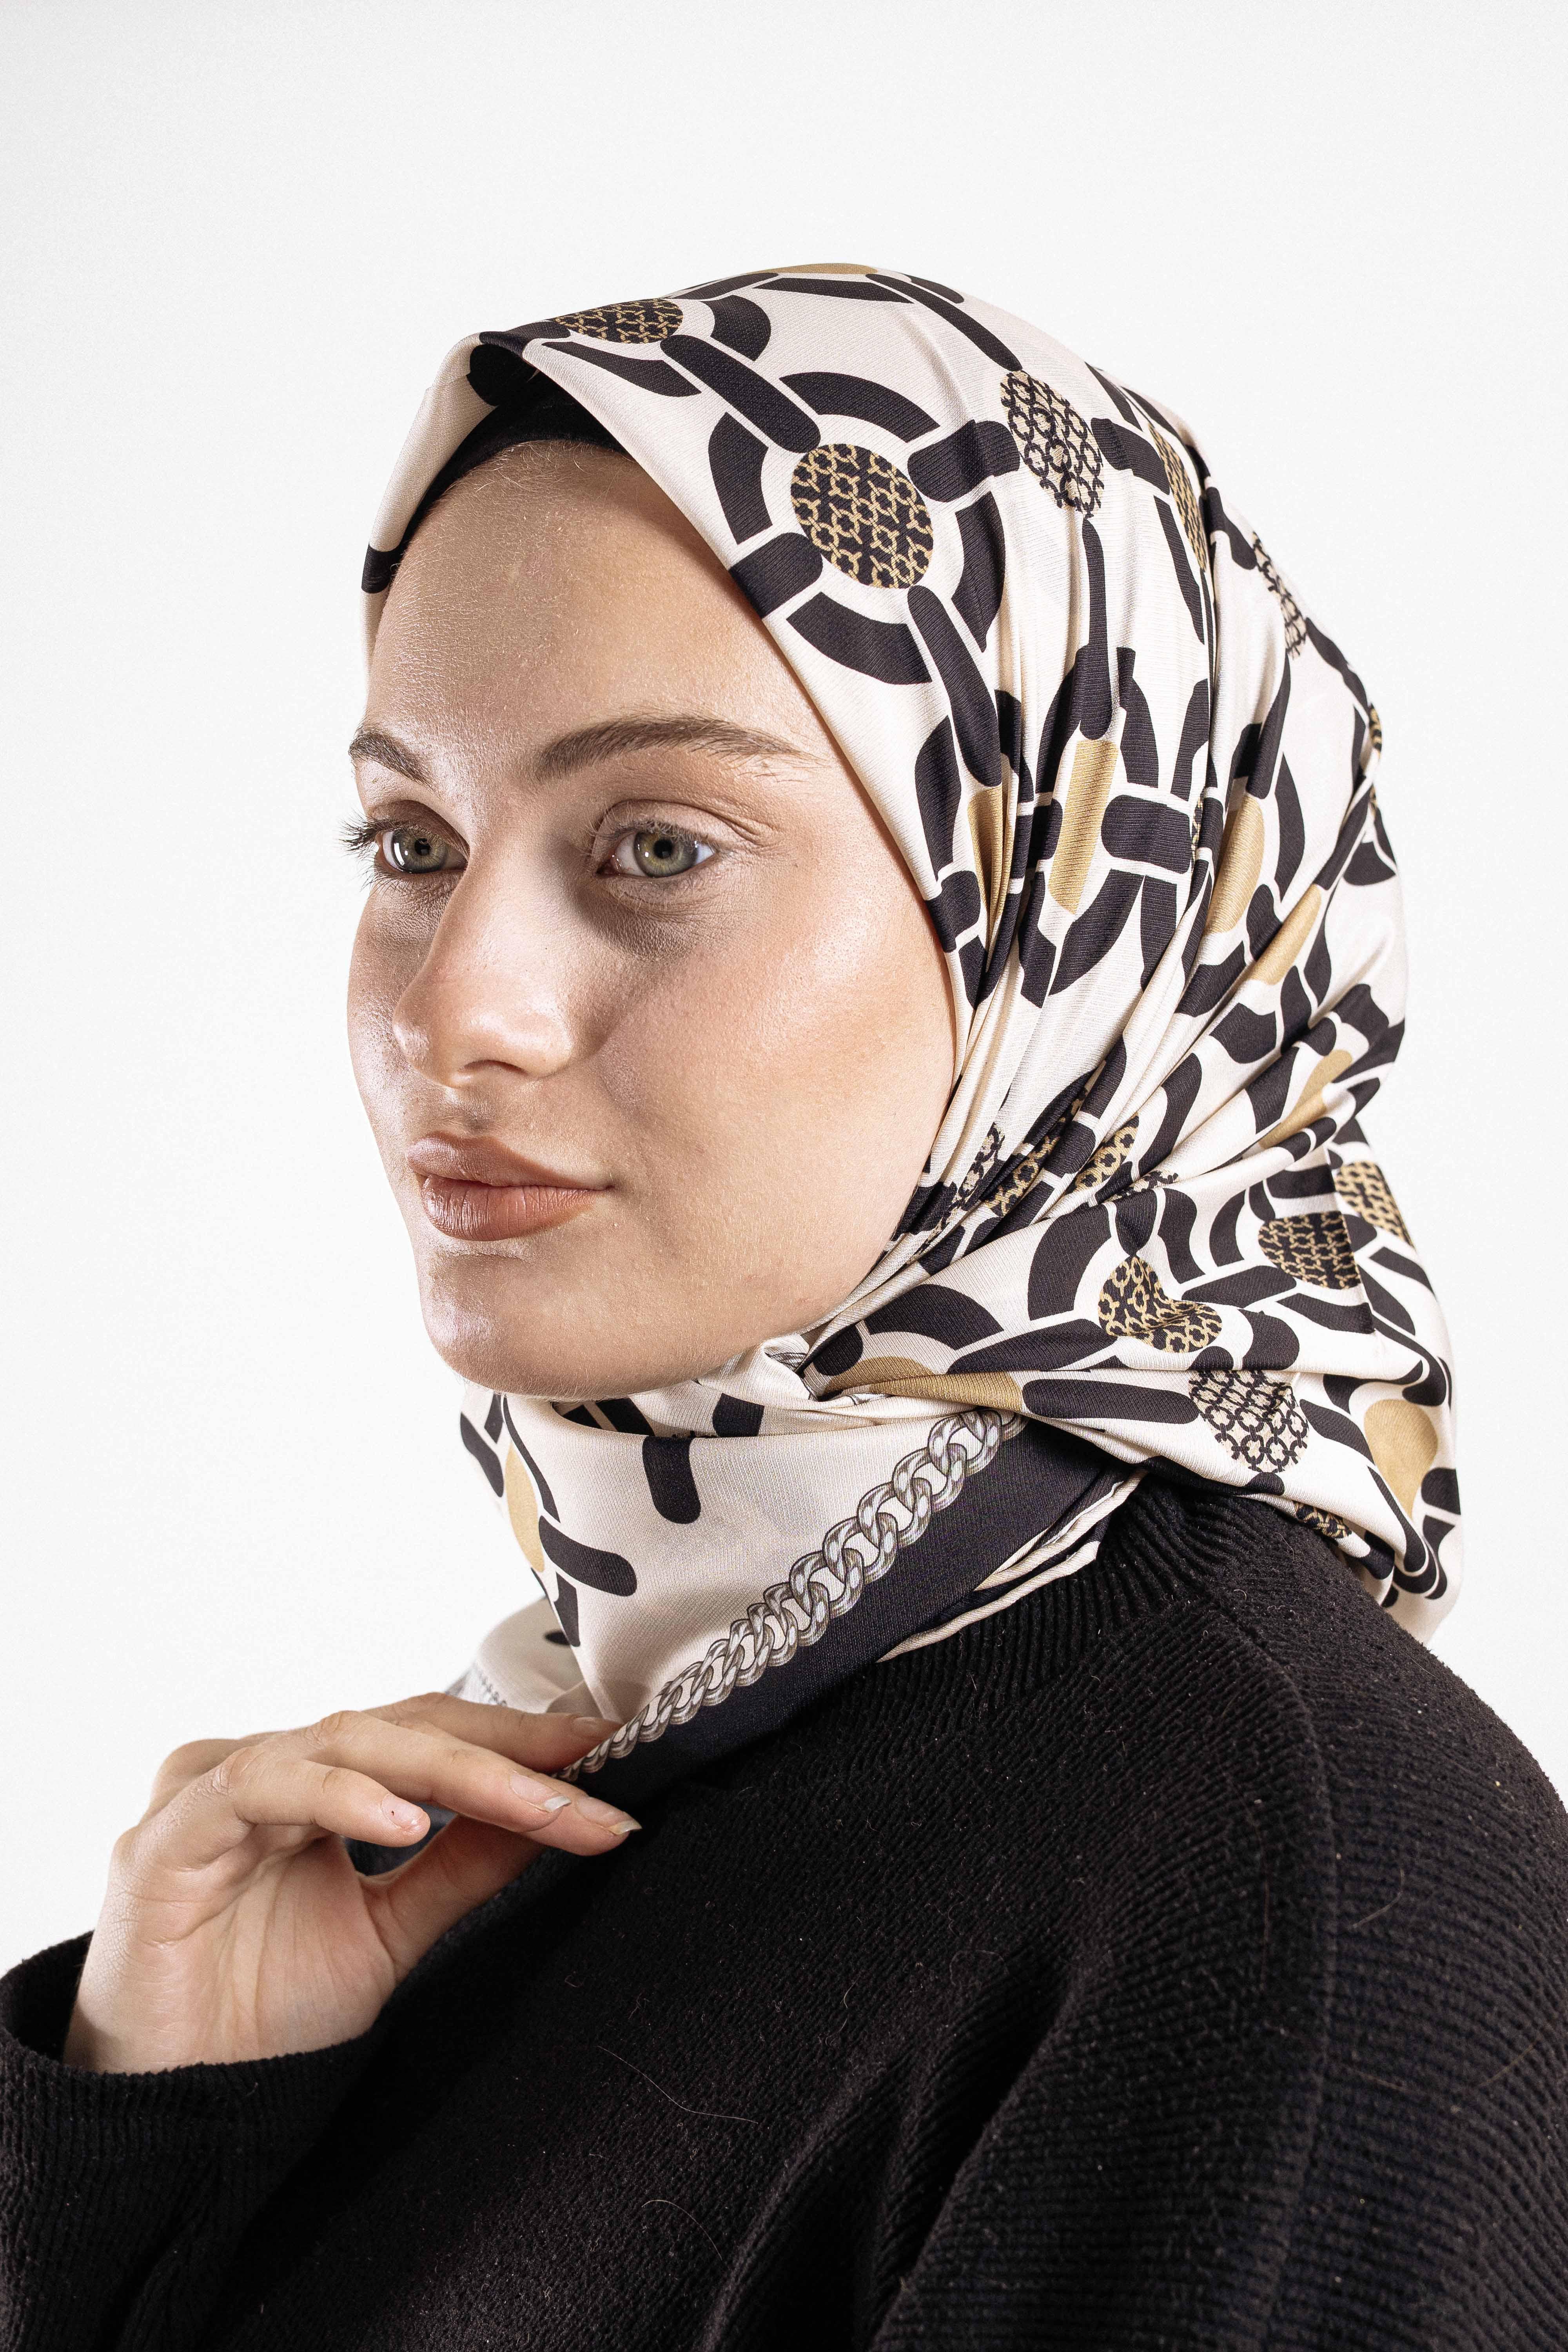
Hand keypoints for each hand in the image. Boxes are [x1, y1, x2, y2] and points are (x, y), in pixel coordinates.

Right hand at [62, 1694, 632, 2071]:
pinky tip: (405, 1821)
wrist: (169, 2105)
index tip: (612, 1758)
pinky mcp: (172, 1832)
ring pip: (350, 1739)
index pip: (436, 1735)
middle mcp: (271, 1766)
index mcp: (318, 1781)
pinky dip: (342, 1794)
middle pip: (406, 1727)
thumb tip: (562, 1810)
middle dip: (512, 1753)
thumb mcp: (392, 1933)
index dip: (525, 1743)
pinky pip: (263, 1784)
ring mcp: (216, 1787)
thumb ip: (464, 1866)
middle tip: (595, 1778)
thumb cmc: (260, 2014)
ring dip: (454, 1770)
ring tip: (535, 1803)